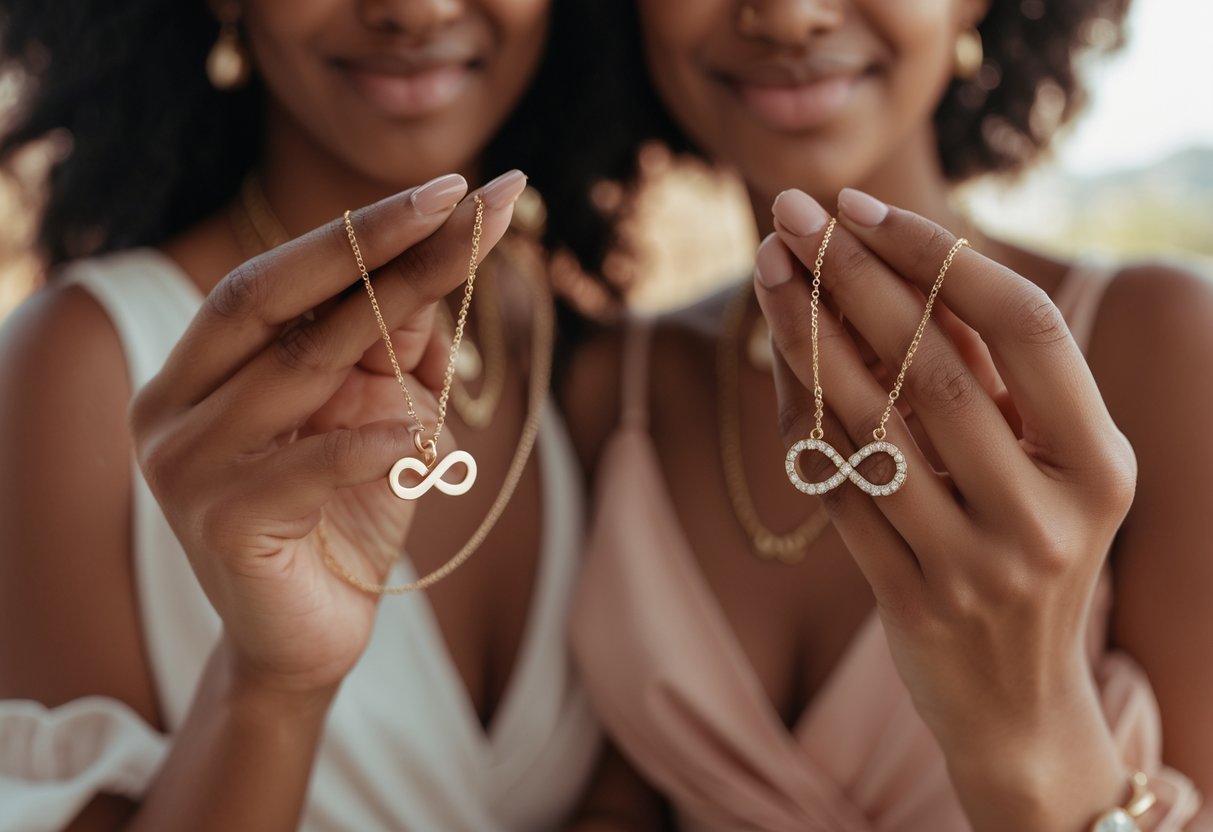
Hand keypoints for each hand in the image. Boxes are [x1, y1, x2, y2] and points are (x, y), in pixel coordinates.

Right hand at [130, 170, 527, 699]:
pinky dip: (366, 444)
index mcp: (203, 368)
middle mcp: (176, 404)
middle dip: (374, 243)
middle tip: (461, 198)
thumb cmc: (346, 516)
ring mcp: (186, 464)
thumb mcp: (384, 419)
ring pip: (292, 370)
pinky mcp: (219, 525)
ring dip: (388, 313)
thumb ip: (401, 354)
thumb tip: (441, 269)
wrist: (311, 639)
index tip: (455, 188)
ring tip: (464, 261)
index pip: (278, 277)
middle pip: (275, 299)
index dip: (361, 229)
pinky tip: (418, 431)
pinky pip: (304, 468)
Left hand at [754, 188, 1133, 821]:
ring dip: (805, 336)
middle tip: (791, 214)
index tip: (865, 207)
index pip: (1020, 329)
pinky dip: (801, 417)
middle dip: (850, 278)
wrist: (1020, 704)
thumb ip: (993, 379)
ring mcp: (974, 566)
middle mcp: (1044, 515)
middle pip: (931, 367)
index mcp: (1098, 464)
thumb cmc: (1033, 554)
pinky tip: (773, 359)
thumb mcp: (1046, 470)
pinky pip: (837, 488)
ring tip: (765, 269)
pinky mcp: (909, 601)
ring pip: (869, 425)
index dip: (937, 258)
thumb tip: (903, 264)